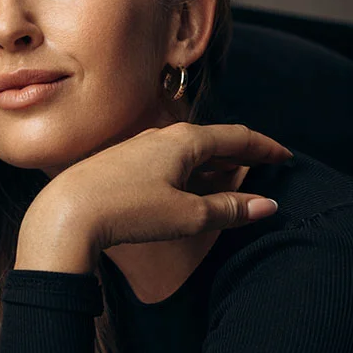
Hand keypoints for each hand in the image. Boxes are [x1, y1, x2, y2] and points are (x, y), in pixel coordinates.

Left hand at [39, 122, 292, 255]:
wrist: (67, 214)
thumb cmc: (128, 211)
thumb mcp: (187, 215)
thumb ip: (229, 210)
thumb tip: (267, 205)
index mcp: (185, 140)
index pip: (237, 137)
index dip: (265, 148)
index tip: (285, 157)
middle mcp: (163, 136)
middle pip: (213, 142)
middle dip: (240, 156)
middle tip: (264, 169)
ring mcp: (139, 148)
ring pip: (189, 153)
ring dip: (213, 167)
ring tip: (231, 184)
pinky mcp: (122, 164)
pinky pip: (168, 163)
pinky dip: (189, 174)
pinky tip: (188, 192)